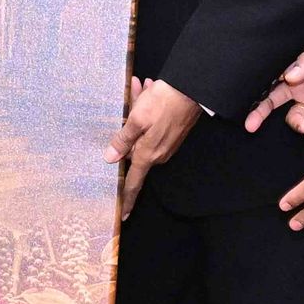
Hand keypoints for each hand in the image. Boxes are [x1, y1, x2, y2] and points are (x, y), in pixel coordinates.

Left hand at [110, 78, 202, 216]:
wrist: (192, 89)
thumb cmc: (163, 102)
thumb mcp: (136, 119)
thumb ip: (122, 140)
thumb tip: (111, 158)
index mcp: (148, 154)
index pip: (134, 182)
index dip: (127, 198)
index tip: (123, 214)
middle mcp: (159, 154)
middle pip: (135, 150)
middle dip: (128, 130)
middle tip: (131, 99)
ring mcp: (167, 144)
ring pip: (143, 134)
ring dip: (139, 113)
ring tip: (141, 89)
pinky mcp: (173, 134)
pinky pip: (154, 127)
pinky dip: (148, 111)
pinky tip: (149, 90)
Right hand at [247, 38, 303, 135]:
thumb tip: (288, 76)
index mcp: (298, 70)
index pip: (272, 82)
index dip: (259, 95)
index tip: (250, 108)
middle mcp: (301, 87)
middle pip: (274, 102)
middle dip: (260, 114)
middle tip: (251, 125)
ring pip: (294, 118)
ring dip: (296, 124)